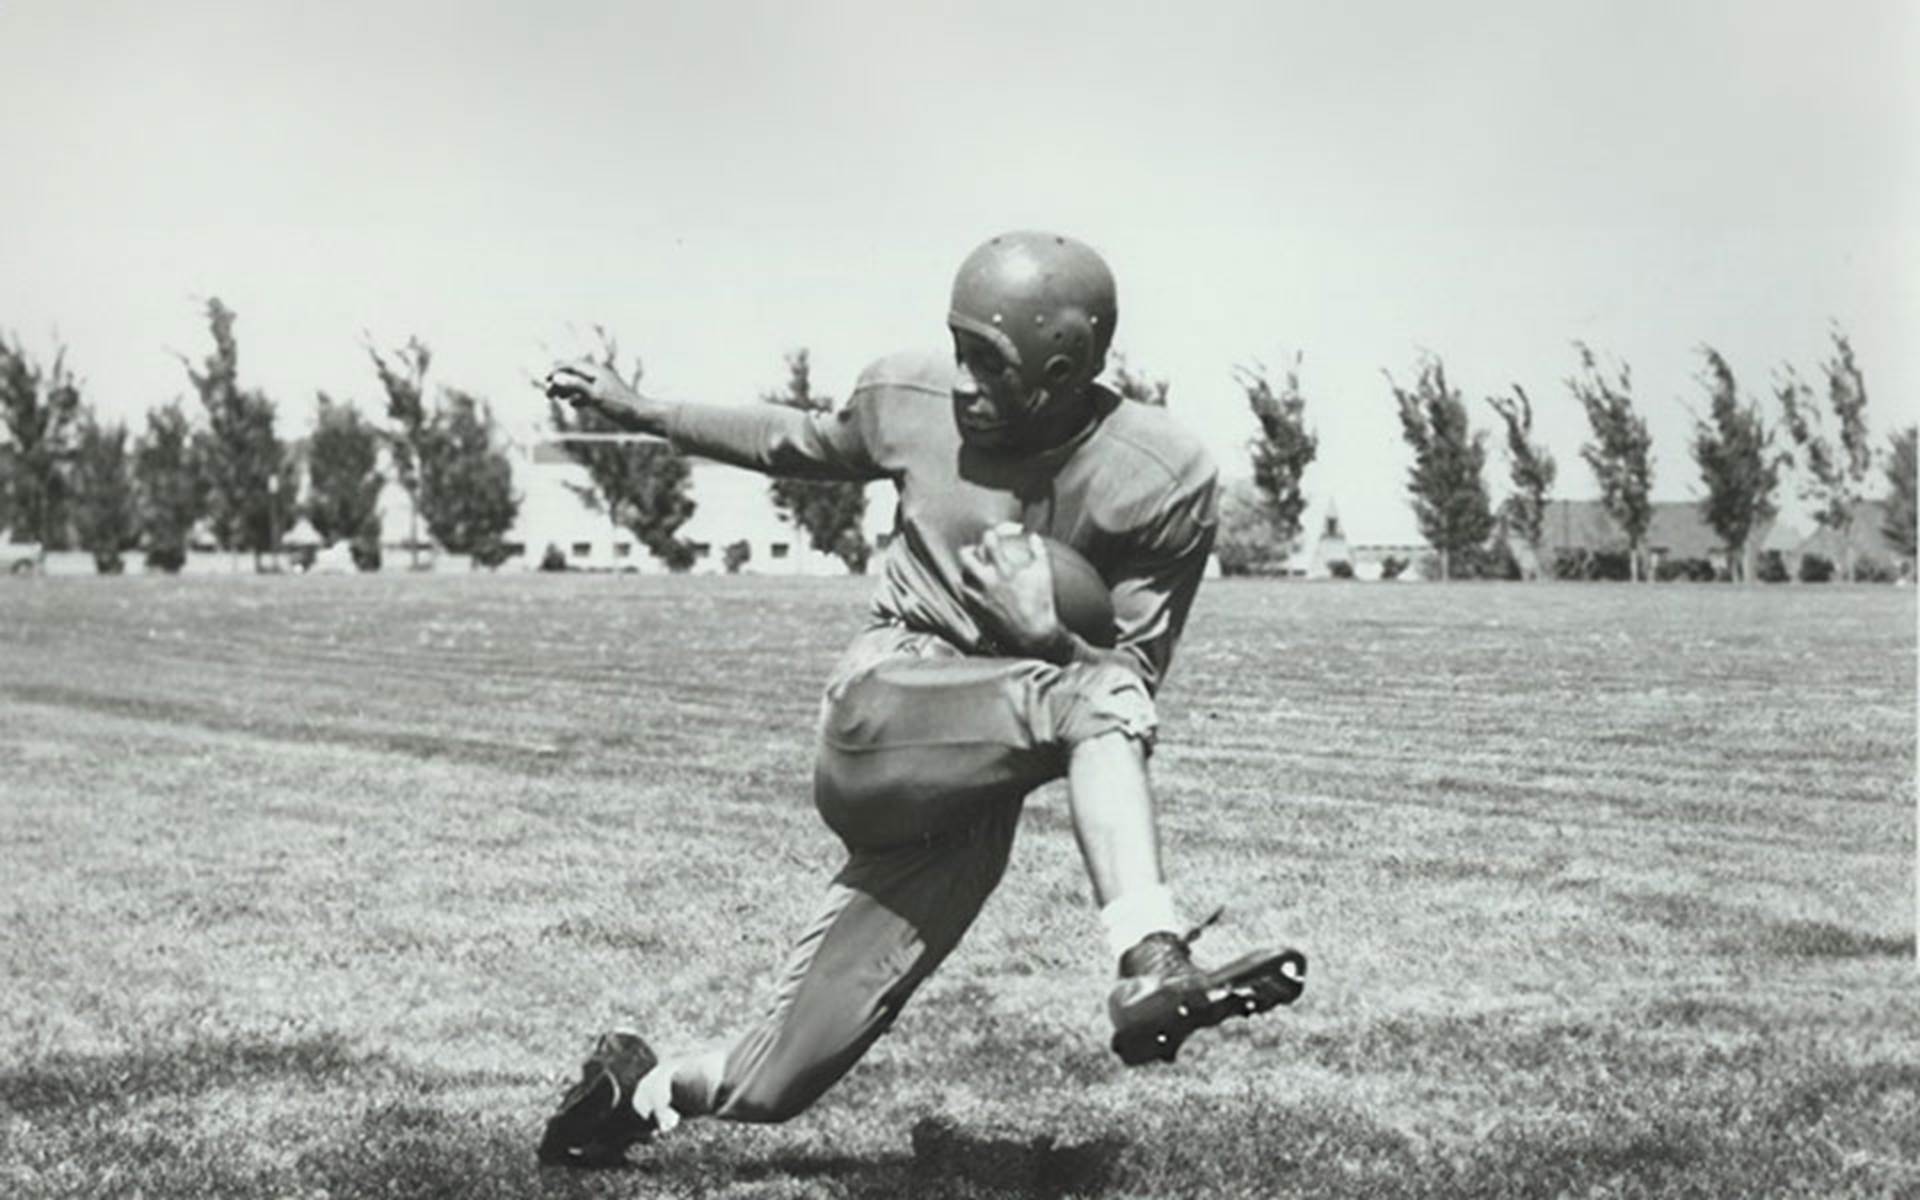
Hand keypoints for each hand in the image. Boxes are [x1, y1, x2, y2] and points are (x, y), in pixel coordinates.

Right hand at [542, 358, 658, 427]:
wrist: (642, 416)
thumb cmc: (620, 407)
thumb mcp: (595, 397)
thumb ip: (576, 386)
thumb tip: (557, 378)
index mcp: (596, 372)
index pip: (572, 365)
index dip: (557, 371)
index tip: (546, 379)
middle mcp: (600, 376)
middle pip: (575, 374)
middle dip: (560, 382)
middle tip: (548, 394)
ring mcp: (604, 386)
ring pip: (581, 384)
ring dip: (567, 389)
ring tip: (557, 398)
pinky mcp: (608, 397)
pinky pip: (589, 393)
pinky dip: (578, 397)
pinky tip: (574, 404)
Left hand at [958, 522, 1069, 659]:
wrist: (1034, 633)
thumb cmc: (1042, 602)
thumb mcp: (1044, 573)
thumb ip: (1039, 551)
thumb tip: (1034, 536)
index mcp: (1004, 570)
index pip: (988, 541)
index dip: (992, 533)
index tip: (998, 535)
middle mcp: (988, 581)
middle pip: (966, 557)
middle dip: (970, 550)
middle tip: (977, 551)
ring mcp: (980, 597)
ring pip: (961, 576)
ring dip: (967, 571)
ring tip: (974, 570)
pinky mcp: (978, 610)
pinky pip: (964, 595)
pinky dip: (967, 589)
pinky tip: (974, 588)